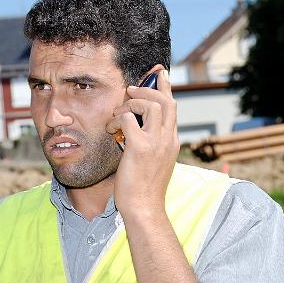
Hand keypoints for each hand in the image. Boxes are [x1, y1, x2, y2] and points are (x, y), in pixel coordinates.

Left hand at [106, 68, 179, 217]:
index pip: (173, 107)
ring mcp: (156, 142)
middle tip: (130, 88)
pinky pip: (128, 119)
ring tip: (118, 111)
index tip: (160, 73)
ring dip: (132, 102)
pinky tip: (111, 130)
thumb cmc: (144, 189)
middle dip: (148, 88)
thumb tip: (133, 127)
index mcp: (172, 142)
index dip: (166, 87)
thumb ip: (150, 143)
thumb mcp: (154, 162)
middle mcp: (168, 139)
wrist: (144, 208)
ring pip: (151, 105)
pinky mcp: (140, 147)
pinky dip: (117, 119)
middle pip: (166, 100)